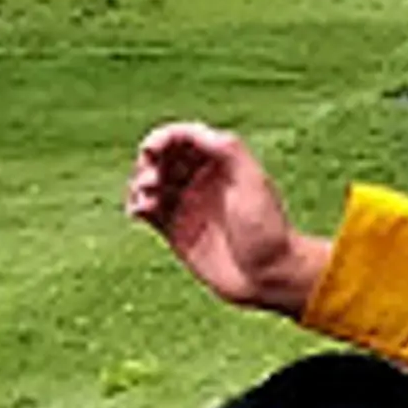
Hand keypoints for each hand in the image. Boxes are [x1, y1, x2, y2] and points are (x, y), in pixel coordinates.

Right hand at [126, 122, 325, 314]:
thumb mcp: (252, 180)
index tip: (152, 150)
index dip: (162, 138)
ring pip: (150, 184)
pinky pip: (147, 212)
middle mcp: (200, 182)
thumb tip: (192, 130)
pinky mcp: (177, 233)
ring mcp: (187, 207)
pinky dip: (137, 207)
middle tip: (153, 180)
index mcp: (219, 163)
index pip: (181, 138)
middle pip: (161, 158)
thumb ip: (225, 147)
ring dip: (139, 185)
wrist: (270, 276)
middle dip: (149, 163)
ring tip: (148, 200)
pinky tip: (139, 211)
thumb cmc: (267, 229)